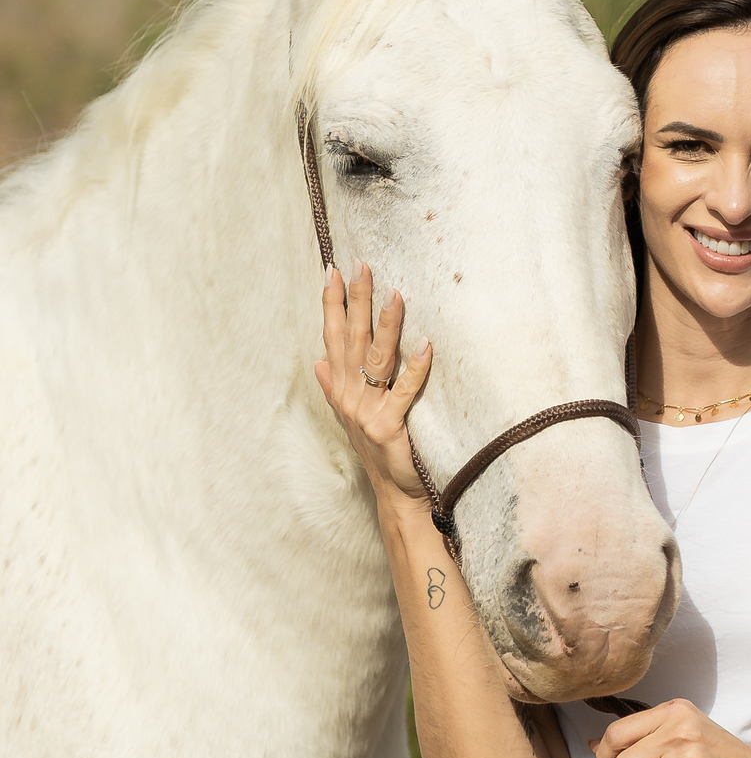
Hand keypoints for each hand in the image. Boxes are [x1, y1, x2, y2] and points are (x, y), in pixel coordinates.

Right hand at [314, 259, 432, 504]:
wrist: (395, 492)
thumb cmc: (377, 450)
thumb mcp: (351, 416)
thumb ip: (332, 387)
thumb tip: (317, 362)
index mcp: (341, 388)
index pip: (333, 337)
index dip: (332, 304)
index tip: (331, 270)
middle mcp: (349, 395)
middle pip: (353, 339)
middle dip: (355, 300)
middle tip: (360, 265)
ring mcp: (367, 410)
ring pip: (377, 359)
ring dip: (385, 326)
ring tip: (394, 294)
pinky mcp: (389, 426)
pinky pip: (404, 391)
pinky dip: (416, 367)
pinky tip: (426, 344)